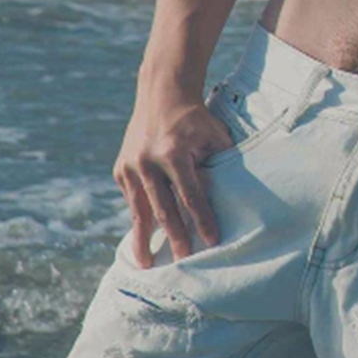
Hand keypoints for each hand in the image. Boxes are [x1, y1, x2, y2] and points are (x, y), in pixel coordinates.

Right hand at [112, 84, 235, 266]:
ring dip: (143, 239)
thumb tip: (237, 196)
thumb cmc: (195, 117)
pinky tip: (143, 237)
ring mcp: (130, 165)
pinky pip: (132, 198)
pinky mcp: (120, 168)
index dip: (203, 221)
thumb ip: (220, 164)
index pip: (191, 196)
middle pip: (164, 210)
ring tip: (146, 264)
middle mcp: (147, 161)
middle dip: (174, 239)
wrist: (162, 92)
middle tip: (182, 266)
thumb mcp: (214, 136)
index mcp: (173, 153)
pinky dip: (139, 216)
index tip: (212, 243)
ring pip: (139, 210)